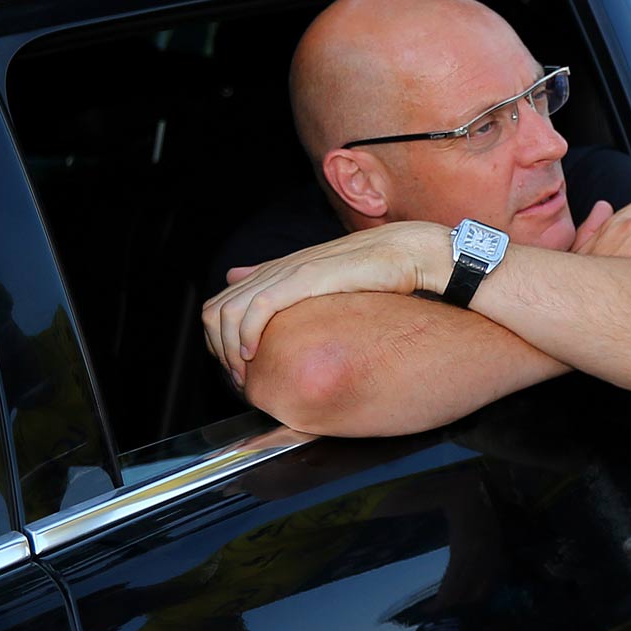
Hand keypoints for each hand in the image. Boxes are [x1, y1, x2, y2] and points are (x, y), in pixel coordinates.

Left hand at [203, 222, 443, 384]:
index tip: (239, 368)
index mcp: (282, 270)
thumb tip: (268, 293)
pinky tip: (254, 356)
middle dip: (217, 350)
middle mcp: (279, 268)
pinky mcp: (305, 276)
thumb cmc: (383, 272)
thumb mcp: (332, 286)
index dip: (219, 340)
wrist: (413, 253)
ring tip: (244, 374)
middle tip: (239, 377)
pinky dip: (246, 336)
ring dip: (228, 349)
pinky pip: (256, 308)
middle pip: (217, 309)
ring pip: (229, 311)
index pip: (224, 303)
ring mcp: (289, 270)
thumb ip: (299, 291)